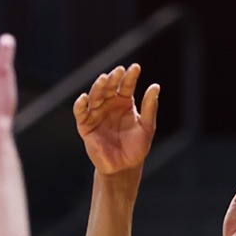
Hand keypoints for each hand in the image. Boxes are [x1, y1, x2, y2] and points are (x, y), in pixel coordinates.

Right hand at [74, 63, 159, 177]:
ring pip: (95, 96)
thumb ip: (150, 108)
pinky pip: (80, 113)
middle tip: (119, 71)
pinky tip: (84, 98)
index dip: (130, 76)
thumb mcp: (147, 127)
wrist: (124, 168)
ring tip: (104, 79)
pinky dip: (80, 105)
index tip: (136, 68)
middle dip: (114, 78)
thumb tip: (155, 86)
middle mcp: (109, 105)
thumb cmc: (137, 147)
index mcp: (124, 102)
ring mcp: (96, 114)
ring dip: (98, 87)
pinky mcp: (85, 125)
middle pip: (109, 87)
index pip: (126, 85)